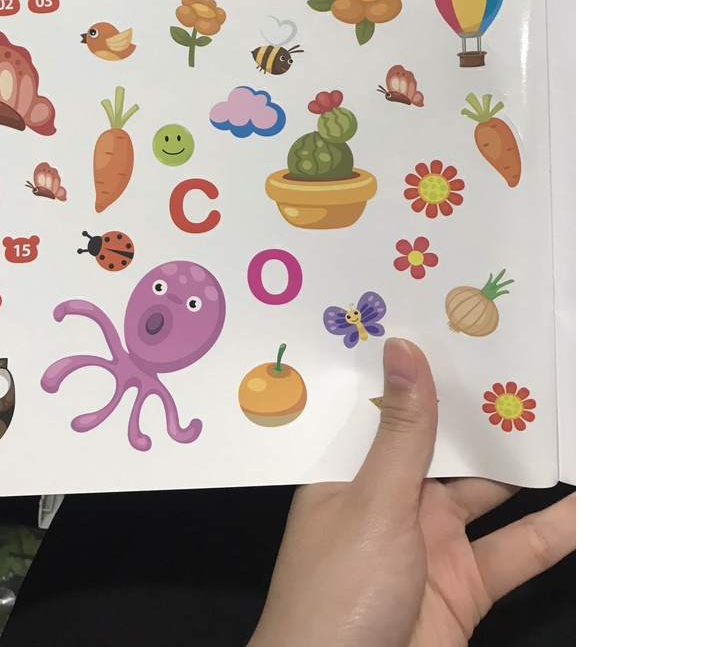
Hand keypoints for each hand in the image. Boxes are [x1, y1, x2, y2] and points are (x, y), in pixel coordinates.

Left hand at [246, 338, 575, 646]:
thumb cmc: (334, 597)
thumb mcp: (373, 505)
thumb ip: (402, 434)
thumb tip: (404, 352)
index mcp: (348, 471)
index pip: (384, 407)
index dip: (416, 370)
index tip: (449, 322)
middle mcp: (387, 499)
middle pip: (441, 445)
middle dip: (478, 413)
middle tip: (523, 362)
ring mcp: (427, 543)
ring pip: (485, 494)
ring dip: (521, 466)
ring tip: (565, 421)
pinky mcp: (462, 587)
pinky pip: (513, 551)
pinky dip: (550, 532)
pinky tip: (584, 506)